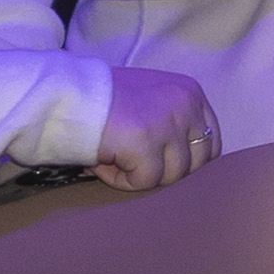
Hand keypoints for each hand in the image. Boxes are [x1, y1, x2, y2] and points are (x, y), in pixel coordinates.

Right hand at [88, 64, 221, 193]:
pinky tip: (102, 163)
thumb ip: (174, 122)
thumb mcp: (150, 99)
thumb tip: (191, 164)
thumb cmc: (101, 100)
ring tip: (112, 157)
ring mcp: (167, 123)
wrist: (63, 94)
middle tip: (130, 161)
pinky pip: (145, 181)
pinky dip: (122, 180)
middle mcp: (185, 105)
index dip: (187, 162)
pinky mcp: (146, 142)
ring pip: (171, 176)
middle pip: (196, 164)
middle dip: (163, 171)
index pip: (211, 144)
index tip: (160, 164)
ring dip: (140, 175)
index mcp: (190, 93)